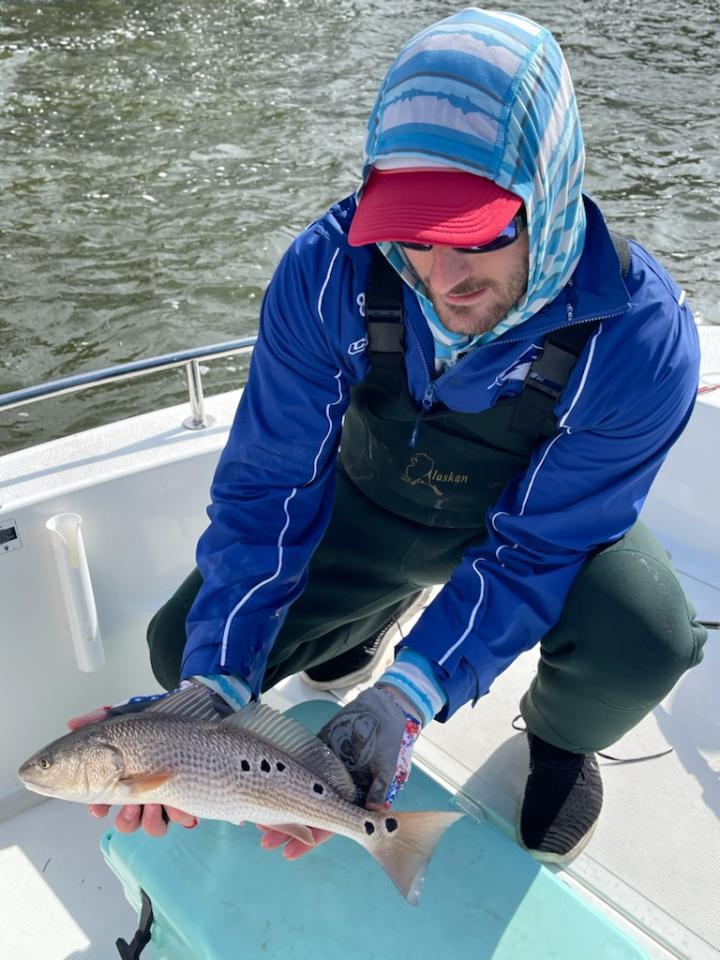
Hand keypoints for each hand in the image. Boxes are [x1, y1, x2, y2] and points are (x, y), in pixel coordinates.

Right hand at [67, 706, 198, 835]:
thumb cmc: (160, 717)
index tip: (98, 808)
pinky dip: (178, 815)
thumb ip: (98, 719)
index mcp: (124, 776)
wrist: (197, 709)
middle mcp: (143, 789)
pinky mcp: (187, 796)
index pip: (104, 800)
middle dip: (126, 818)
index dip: (98, 807)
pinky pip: (181, 818)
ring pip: (151, 825)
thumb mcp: (127, 714)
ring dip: (150, 819)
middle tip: (130, 805)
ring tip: (155, 803)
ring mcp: (165, 795)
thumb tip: (73, 724)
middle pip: (127, 821)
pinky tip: (177, 806)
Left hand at [257, 685, 421, 858]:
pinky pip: (298, 769)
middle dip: (288, 828)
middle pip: (310, 813)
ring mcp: (326, 771)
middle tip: (265, 840)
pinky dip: (282, 779)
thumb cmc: (392, 737)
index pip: (330, 824)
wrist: (384, 707)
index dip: (310, 839)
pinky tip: (265, 786)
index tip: (288, 852)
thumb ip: (380, 787)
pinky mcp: (318, 753)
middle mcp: (339, 789)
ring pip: (300, 794)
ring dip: (281, 806)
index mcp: (357, 798)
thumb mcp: (389, 763)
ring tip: (258, 820)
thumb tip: (376, 810)